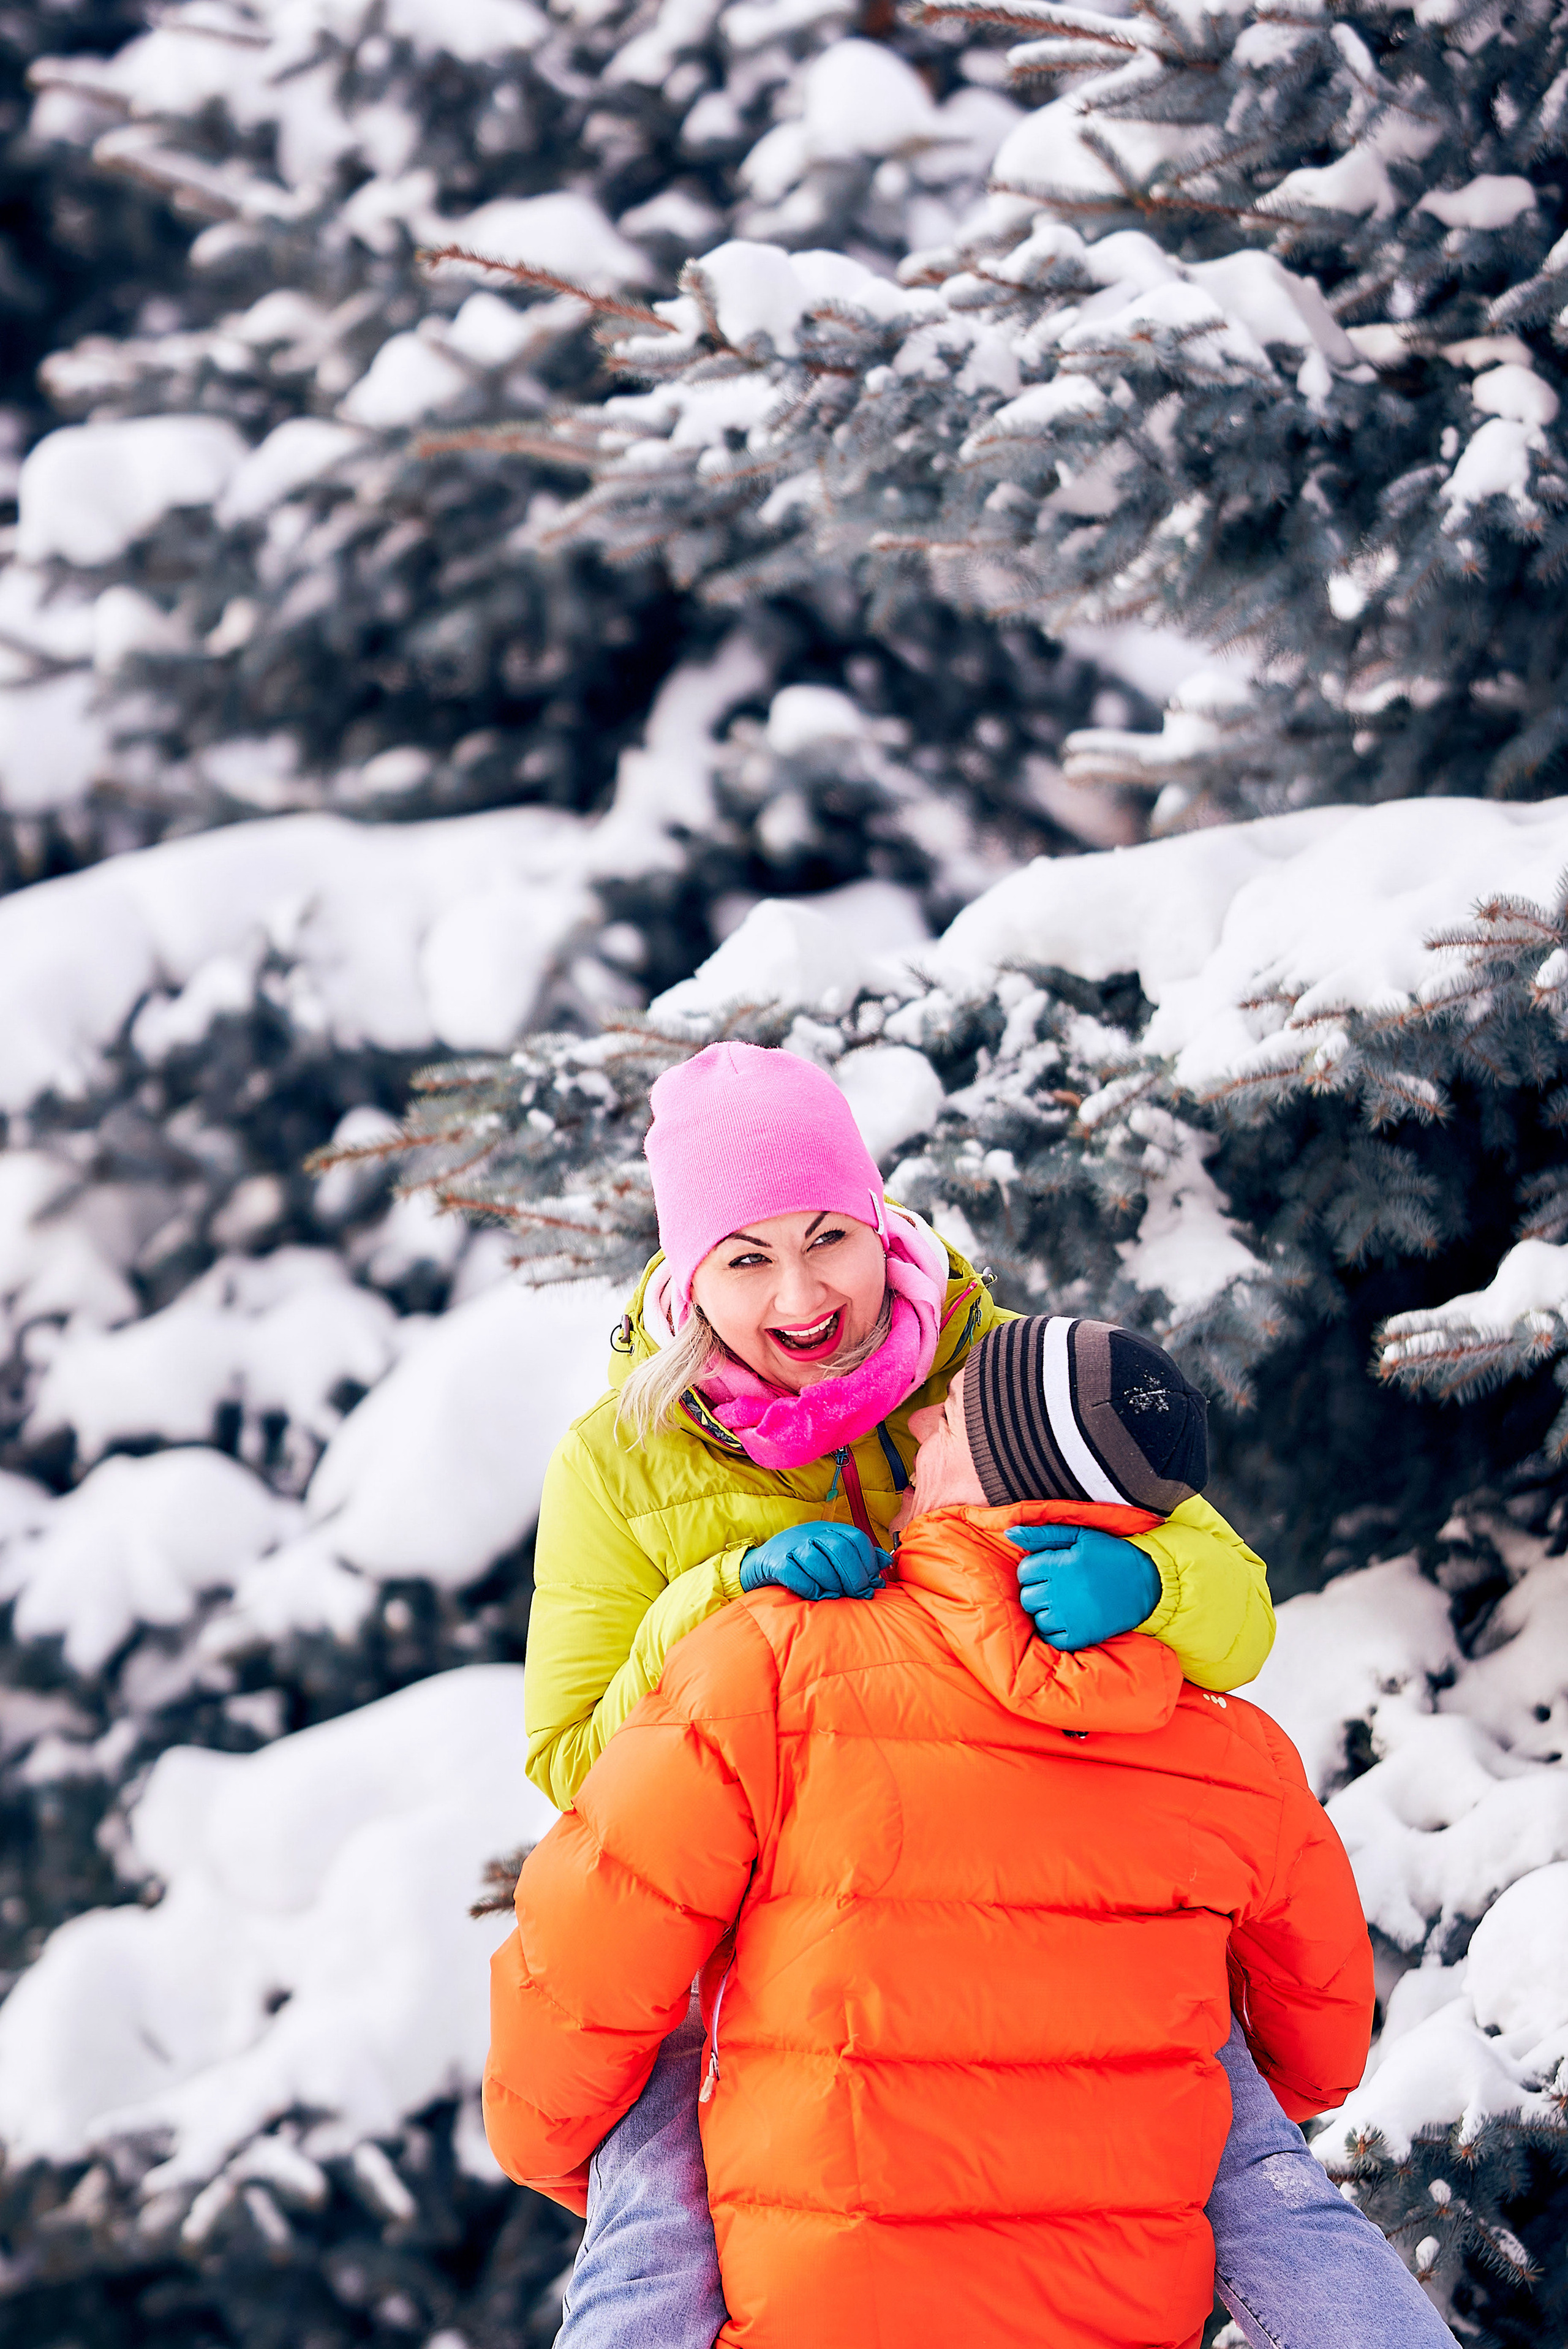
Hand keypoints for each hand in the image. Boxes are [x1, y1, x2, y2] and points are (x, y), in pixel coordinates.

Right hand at [740, 1521, 889, 1600]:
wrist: (762, 1563)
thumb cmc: (804, 1562)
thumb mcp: (831, 1554)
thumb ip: (858, 1557)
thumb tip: (887, 1561)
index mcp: (828, 1529)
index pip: (856, 1538)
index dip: (868, 1562)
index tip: (872, 1582)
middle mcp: (811, 1533)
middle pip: (840, 1549)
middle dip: (854, 1576)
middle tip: (860, 1594)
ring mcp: (791, 1545)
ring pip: (818, 1562)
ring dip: (833, 1583)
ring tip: (838, 1596)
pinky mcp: (775, 1562)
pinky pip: (795, 1574)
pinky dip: (810, 1588)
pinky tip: (818, 1596)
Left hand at [1007, 1525, 1160, 1651]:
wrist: (1149, 1583)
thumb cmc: (1111, 1555)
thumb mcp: (1080, 1536)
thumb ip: (1043, 1533)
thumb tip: (1010, 1532)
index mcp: (1059, 1564)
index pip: (1024, 1571)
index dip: (1034, 1570)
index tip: (1049, 1571)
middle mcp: (1061, 1591)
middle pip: (1027, 1597)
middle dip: (1038, 1591)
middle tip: (1058, 1588)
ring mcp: (1071, 1616)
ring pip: (1038, 1618)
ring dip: (1047, 1612)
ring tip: (1065, 1604)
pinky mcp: (1082, 1635)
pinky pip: (1052, 1639)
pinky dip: (1056, 1632)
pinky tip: (1069, 1620)